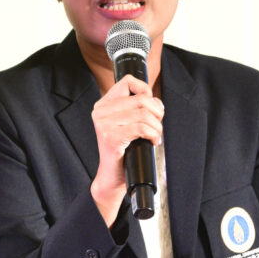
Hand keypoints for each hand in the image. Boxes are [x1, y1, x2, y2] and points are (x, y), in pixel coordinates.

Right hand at [90, 74, 163, 225]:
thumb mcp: (129, 123)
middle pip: (141, 99)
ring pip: (144, 114)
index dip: (146, 90)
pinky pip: (141, 128)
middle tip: (157, 125)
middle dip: (157, 112)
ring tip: (156, 136)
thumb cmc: (124, 150)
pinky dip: (153, 134)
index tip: (152, 107)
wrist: (112, 176)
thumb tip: (155, 101)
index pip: (128, 81)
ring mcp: (103, 124)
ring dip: (157, 127)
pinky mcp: (111, 137)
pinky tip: (152, 141)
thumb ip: (138, 108)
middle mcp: (100, 111)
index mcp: (103, 104)